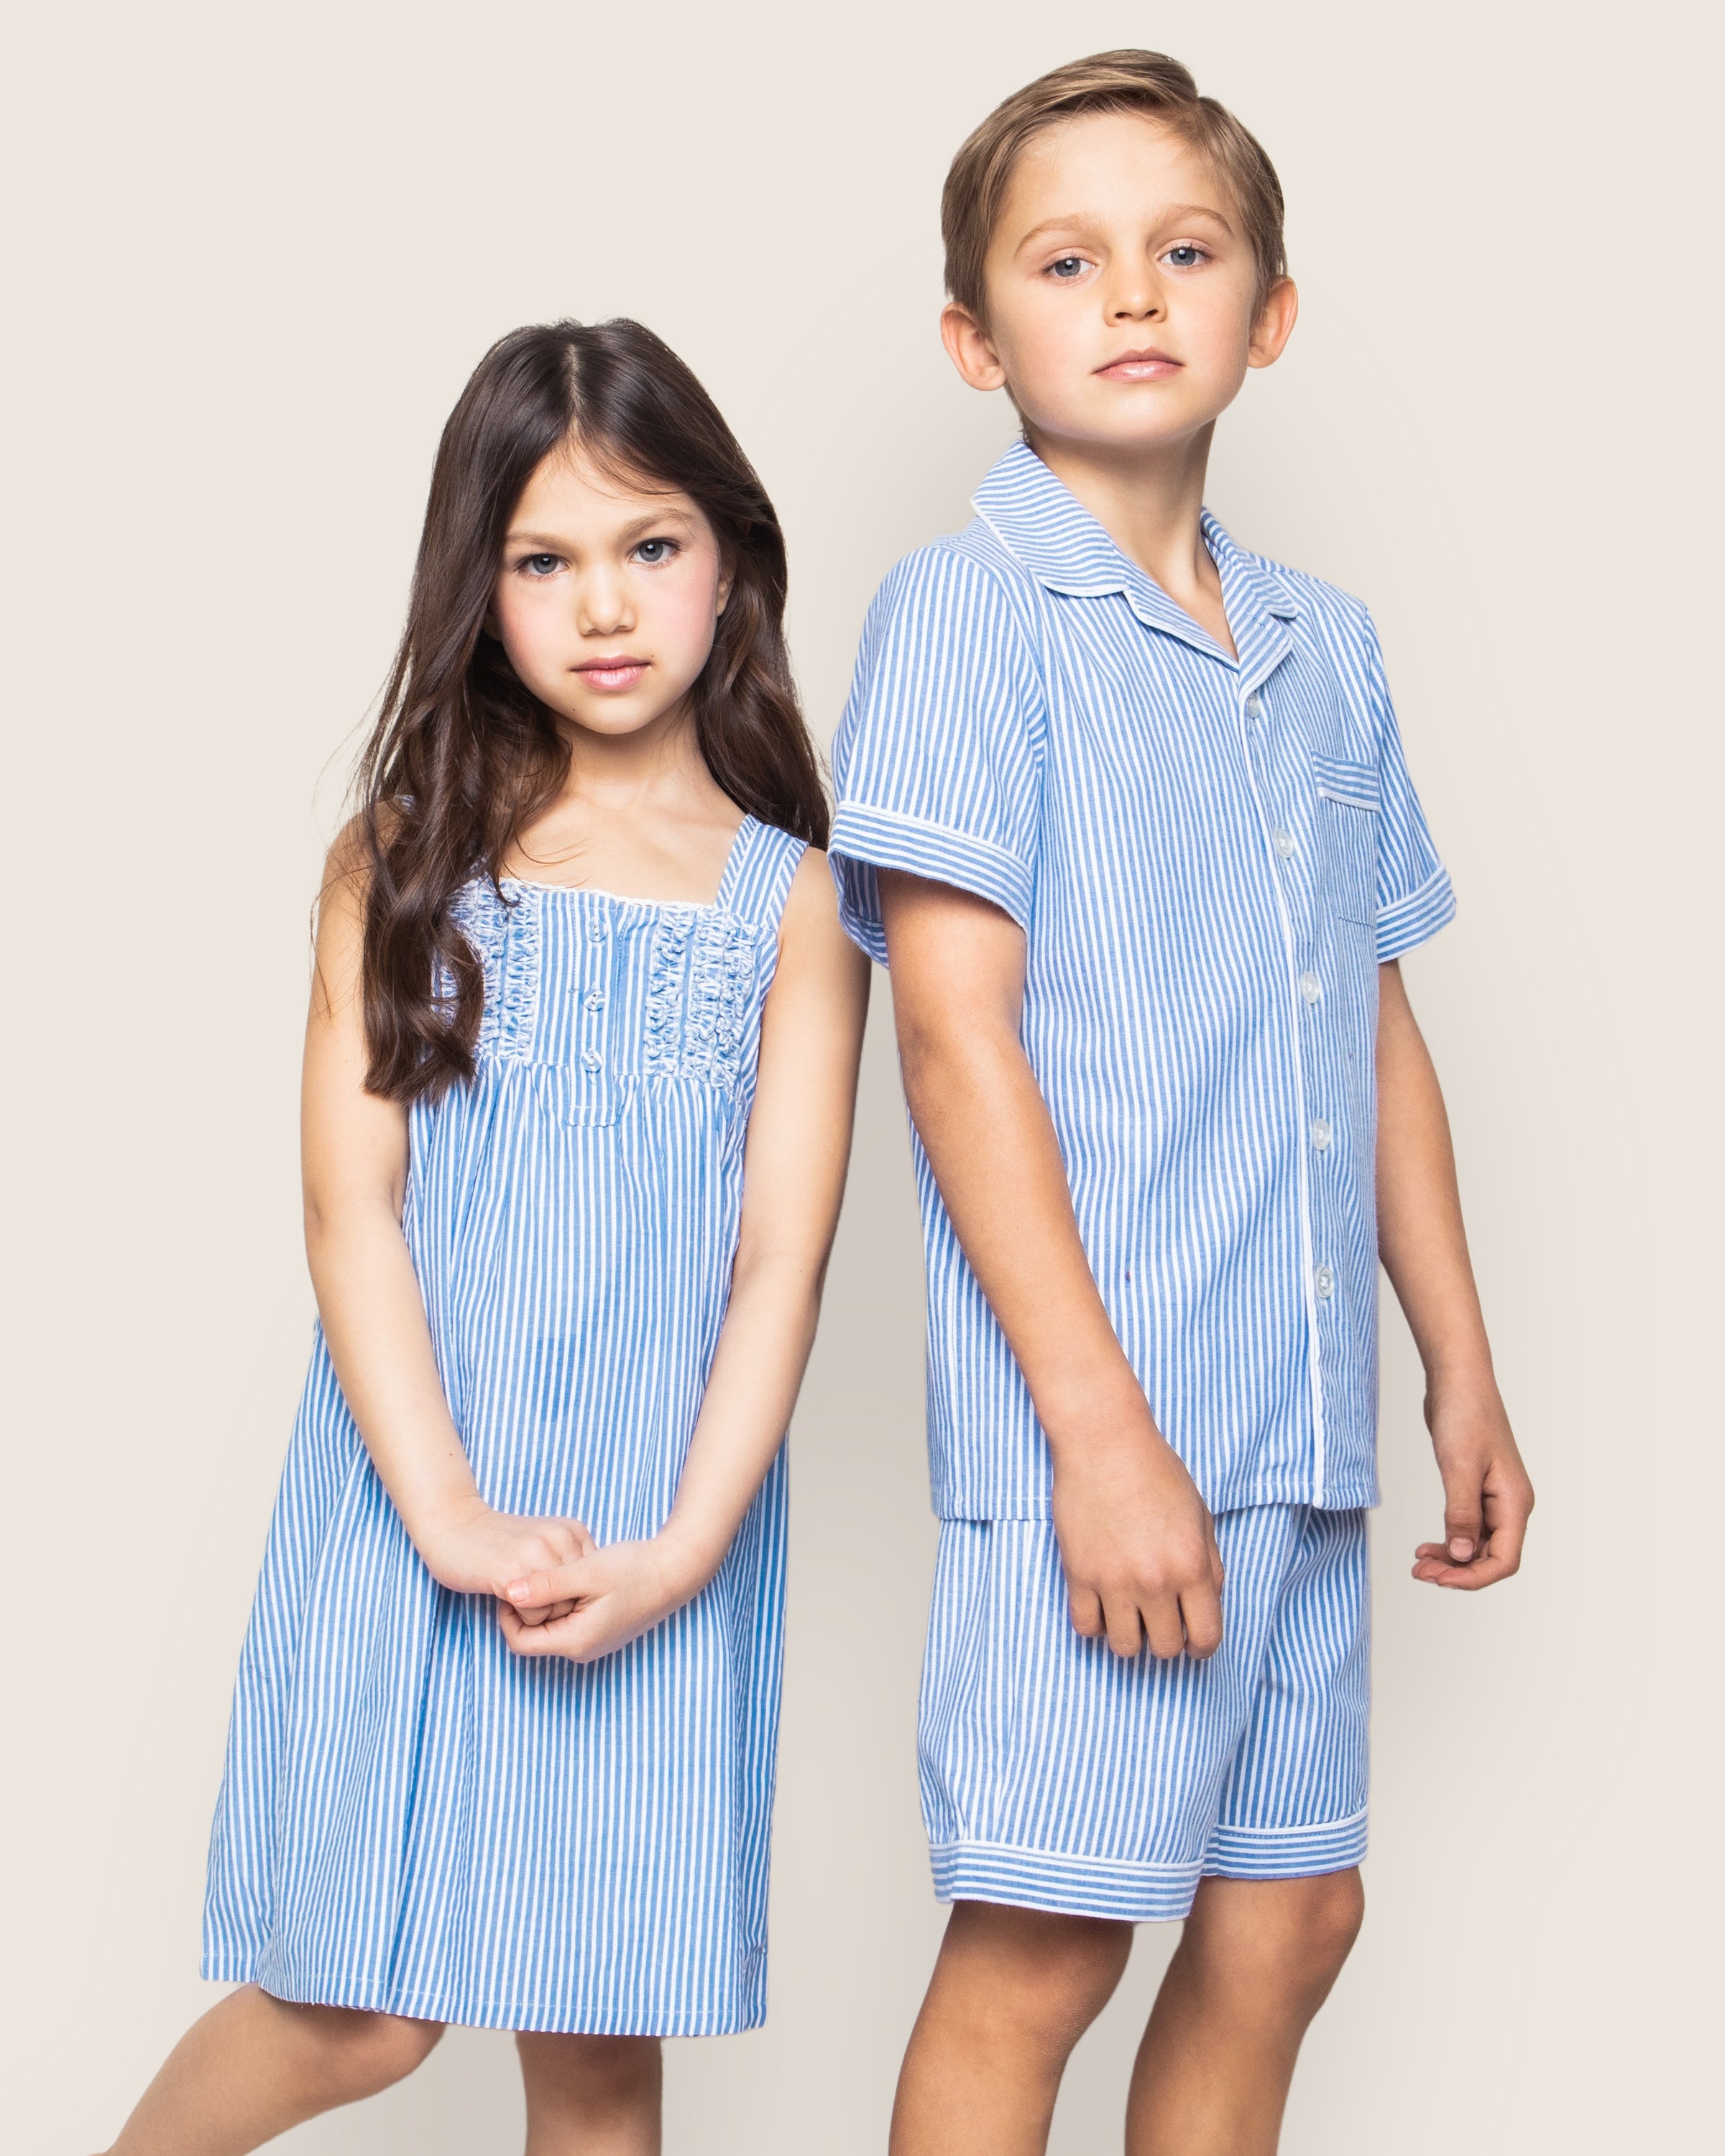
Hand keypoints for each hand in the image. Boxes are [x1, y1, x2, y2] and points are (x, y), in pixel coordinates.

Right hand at [415, 1501, 593, 1622]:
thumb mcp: (544, 1543)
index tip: (544, 1591)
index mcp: (573, 1531)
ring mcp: (537, 1555)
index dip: (569, 1597)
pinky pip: (535, 1616)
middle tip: (529, 1600)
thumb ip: (567, 1562)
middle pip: (579, 1600)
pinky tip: (503, 1599)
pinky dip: (520, 1618)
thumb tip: (589, 1600)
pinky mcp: (512, 1574)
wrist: (453, 1525)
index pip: (592, 1585)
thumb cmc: (499, 1542)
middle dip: (556, 1609)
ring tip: (517, 1598)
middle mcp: (560, 1539)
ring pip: (559, 1611)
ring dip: (538, 1615)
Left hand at [496, 1533, 708, 1664]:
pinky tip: (574, 1577)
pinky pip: (568, 1621)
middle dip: (528, 1607)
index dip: (508, 1613)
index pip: (519, 1641)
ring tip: (556, 1572)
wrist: (675, 1570)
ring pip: (551, 1626)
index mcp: (575, 1642)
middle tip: (533, 1573)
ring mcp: (593, 1642)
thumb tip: (508, 1591)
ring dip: (546, 1603)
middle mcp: (582, 1650)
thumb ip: (545, 1584)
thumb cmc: (633, 1569)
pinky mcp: (601, 1630)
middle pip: (534, 1635)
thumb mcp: (586, 1573)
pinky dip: (563, 1602)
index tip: (513, 1581)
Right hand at [1047, 1381, 1224, 1659]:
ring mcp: (1114, 1581)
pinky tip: (1100, 1604)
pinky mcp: (1078, 1574)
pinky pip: (1085, 1627)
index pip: (1205, 1637)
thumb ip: (1210, 1564)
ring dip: (1129, 1636)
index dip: (1202, 1647)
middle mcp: (1156, 1581)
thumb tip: (1206, 1605)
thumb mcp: (1200, 1515)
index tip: (1193, 1643)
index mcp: (1192, 1565)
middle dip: (1166, 1639)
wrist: (1104, 1442)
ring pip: (1124, 1648)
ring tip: (1128, 1613)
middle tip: (1158, 1620)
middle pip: (1165, 1649)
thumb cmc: (1156, 1471)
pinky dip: (1094, 1623)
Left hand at [1412, 1371, 1533, 1588]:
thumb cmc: (1465, 1414)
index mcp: (1514, 1502)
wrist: (1457, 1380)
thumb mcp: (1459, 1466)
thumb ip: (1461, 1513)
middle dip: (1457, 1571)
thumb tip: (1461, 1554)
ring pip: (1476, 1544)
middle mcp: (1509, 1504)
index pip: (1504, 1560)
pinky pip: (1467, 1527)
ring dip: (1450, 1558)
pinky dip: (1448, 1540)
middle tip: (1420, 1573)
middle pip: (1489, 1557)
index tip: (1439, 1579)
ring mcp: (1493, 1497)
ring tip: (1419, 1563)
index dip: (1472, 1577)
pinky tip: (1428, 1544)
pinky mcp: (1476, 1489)